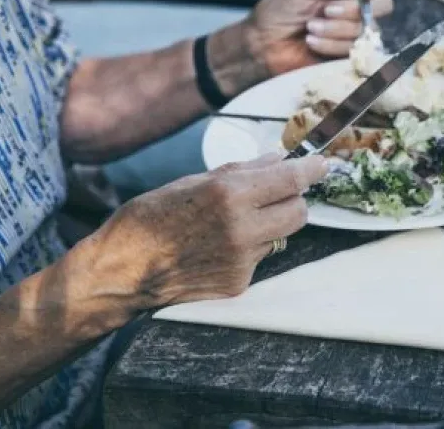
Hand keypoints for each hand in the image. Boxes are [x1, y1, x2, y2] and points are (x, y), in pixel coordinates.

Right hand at [96, 153, 327, 307]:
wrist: (121, 271)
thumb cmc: (149, 218)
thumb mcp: (193, 181)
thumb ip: (242, 172)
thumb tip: (277, 159)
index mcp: (228, 194)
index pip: (290, 179)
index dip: (311, 170)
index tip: (322, 165)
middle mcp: (241, 228)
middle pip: (298, 211)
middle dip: (292, 199)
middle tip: (274, 193)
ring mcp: (242, 260)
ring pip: (281, 236)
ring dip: (269, 224)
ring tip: (232, 222)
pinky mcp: (239, 283)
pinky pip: (260, 257)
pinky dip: (249, 247)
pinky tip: (218, 246)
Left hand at [206, 0, 395, 97]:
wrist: (263, 45)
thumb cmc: (280, 10)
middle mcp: (358, 3)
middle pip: (384, 3)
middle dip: (352, 9)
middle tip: (325, 10)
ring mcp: (356, 30)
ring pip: (367, 28)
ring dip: (335, 29)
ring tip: (310, 28)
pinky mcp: (351, 53)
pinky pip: (356, 49)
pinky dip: (331, 45)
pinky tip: (312, 42)